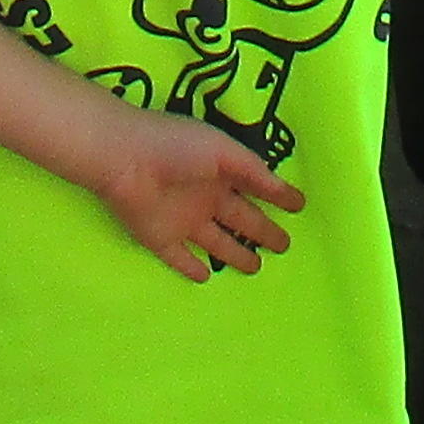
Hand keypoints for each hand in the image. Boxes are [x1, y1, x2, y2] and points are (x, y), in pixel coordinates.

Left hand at [87, 108, 303, 279]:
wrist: (124, 158)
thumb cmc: (176, 146)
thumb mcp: (223, 151)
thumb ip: (253, 172)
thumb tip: (287, 193)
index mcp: (221, 172)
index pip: (256, 187)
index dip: (277, 196)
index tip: (298, 206)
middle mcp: (205, 197)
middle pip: (241, 220)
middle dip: (262, 231)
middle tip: (285, 245)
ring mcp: (183, 220)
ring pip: (215, 243)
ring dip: (234, 254)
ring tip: (256, 267)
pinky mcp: (160, 239)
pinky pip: (179, 258)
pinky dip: (191, 268)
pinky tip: (203, 276)